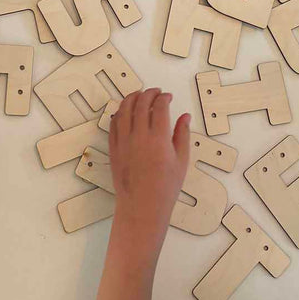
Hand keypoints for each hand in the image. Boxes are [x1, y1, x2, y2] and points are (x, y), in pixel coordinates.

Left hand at [109, 89, 189, 242]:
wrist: (142, 206)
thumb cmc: (165, 187)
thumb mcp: (181, 161)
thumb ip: (183, 135)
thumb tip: (185, 117)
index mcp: (158, 139)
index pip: (160, 107)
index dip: (164, 98)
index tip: (168, 97)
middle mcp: (139, 137)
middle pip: (141, 104)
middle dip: (149, 94)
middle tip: (156, 92)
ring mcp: (123, 142)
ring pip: (124, 110)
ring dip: (132, 98)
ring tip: (139, 95)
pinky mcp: (114, 149)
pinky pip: (113, 124)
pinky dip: (119, 113)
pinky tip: (125, 111)